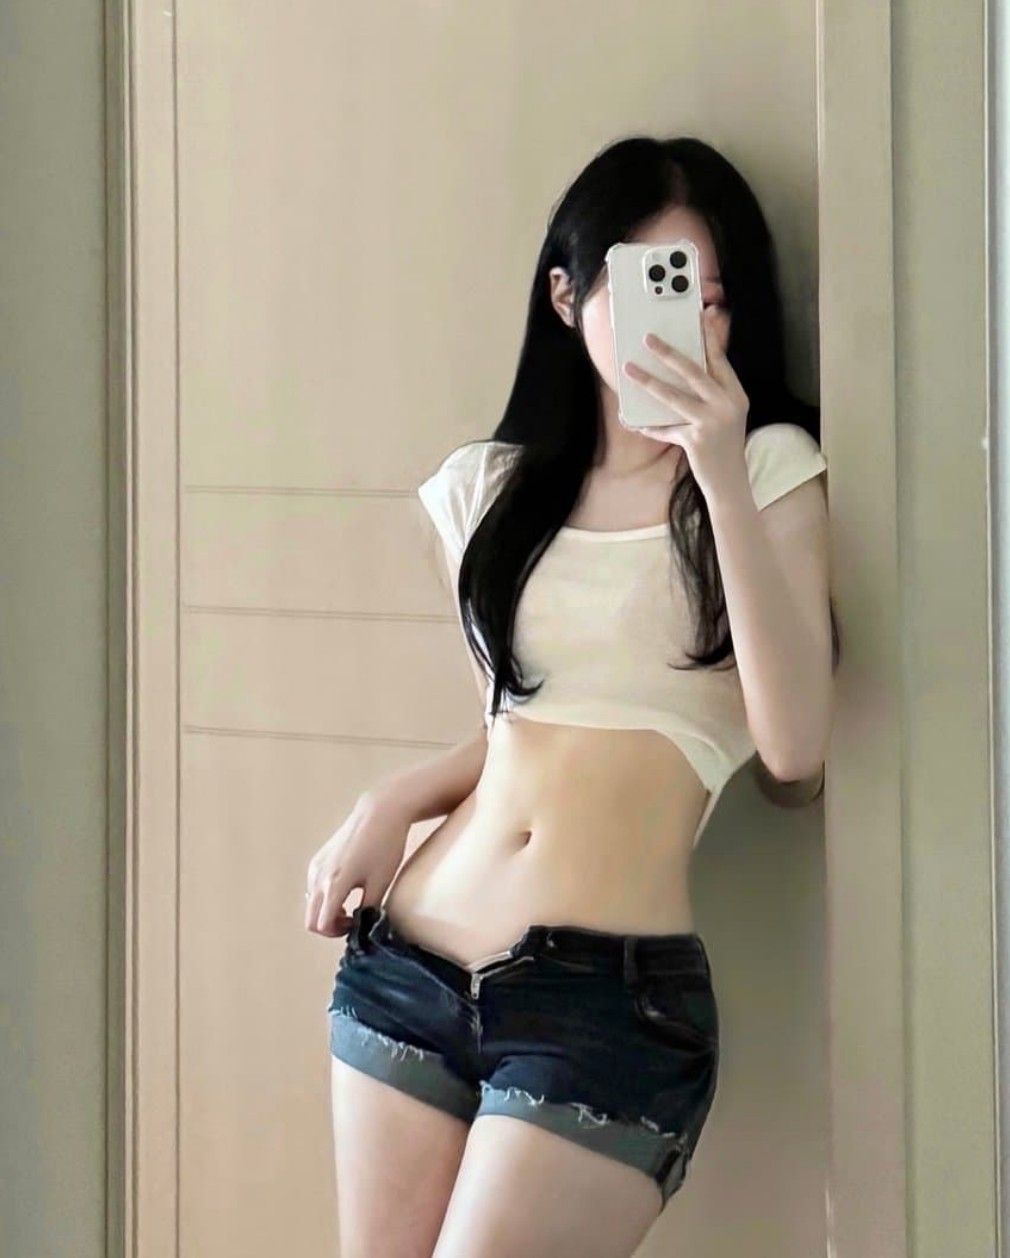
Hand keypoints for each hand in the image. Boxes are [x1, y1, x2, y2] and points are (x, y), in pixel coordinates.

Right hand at [304, 790, 412, 937]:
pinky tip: (345, 890)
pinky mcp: (319, 858)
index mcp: (333, 885)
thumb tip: (364, 927)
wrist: (380, 813)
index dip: (338, 933)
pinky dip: (324, 897)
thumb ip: (369, 910)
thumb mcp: (381, 883)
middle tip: (352, 922)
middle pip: (311, 919)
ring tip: (351, 905)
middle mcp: (318, 877)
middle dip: (329, 927)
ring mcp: (316, 866)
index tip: (357, 926)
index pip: (322, 925)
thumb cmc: (385, 846)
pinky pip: (313, 887)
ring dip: (326, 912)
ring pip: (311, 903)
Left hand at [621, 305, 749, 502]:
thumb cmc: (723, 446)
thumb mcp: (724, 416)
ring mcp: (713, 422)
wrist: (731, 483)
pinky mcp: (696, 440)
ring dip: (648, 381)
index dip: (707, 337)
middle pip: (694, 371)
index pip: (719, 360)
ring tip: (629, 369)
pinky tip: (633, 421)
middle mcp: (727, 405)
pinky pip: (666, 428)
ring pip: (674, 396)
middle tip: (648, 338)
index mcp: (736, 395)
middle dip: (668, 352)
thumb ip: (707, 396)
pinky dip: (649, 426)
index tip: (697, 316)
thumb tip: (676, 374)